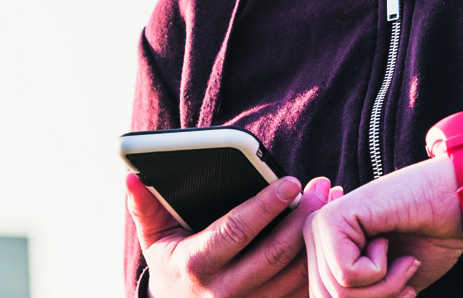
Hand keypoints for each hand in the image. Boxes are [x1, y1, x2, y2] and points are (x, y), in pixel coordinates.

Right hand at [127, 172, 331, 297]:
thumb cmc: (171, 266)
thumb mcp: (154, 238)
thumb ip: (144, 206)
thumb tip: (132, 176)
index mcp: (196, 265)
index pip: (237, 230)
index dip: (266, 205)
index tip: (290, 182)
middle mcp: (225, 292)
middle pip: (275, 252)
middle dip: (303, 216)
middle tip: (320, 185)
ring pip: (296, 274)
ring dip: (318, 237)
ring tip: (330, 201)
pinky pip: (302, 291)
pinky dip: (321, 261)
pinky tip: (330, 233)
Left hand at [303, 157, 462, 296]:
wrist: (453, 204)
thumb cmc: (425, 243)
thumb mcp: (385, 288)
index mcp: (322, 253)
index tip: (403, 291)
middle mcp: (313, 238)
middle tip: (406, 275)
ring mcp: (318, 227)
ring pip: (338, 294)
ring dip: (384, 287)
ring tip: (403, 259)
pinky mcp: (330, 219)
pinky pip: (347, 274)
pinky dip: (380, 269)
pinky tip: (387, 239)